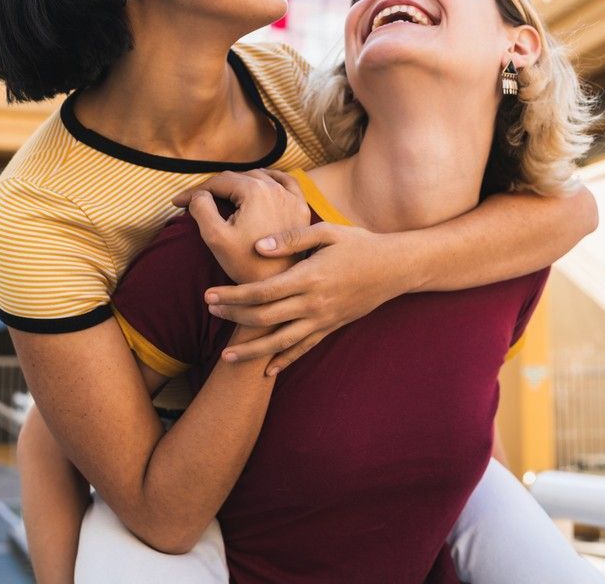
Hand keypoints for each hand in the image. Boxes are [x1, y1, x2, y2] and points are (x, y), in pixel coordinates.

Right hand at [179, 170, 311, 284]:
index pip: (218, 182)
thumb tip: (199, 195)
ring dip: (237, 183)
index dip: (194, 191)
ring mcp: (291, 197)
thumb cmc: (246, 264)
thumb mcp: (215, 237)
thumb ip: (202, 208)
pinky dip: (270, 179)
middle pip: (237, 178)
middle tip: (193, 201)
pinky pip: (286, 182)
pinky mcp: (301, 208)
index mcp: (255, 191)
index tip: (176, 203)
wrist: (279, 285)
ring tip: (220, 194)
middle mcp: (276, 188)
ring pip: (259, 177)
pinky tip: (261, 182)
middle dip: (213, 188)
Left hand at [204, 223, 414, 373]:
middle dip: (234, 316)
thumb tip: (259, 246)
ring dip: (252, 351)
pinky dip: (284, 361)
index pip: (262, 291)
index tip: (210, 294)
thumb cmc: (359, 244)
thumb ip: (292, 238)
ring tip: (226, 356)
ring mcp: (323, 319)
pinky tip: (266, 371)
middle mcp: (314, 303)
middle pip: (265, 317)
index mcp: (309, 277)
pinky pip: (304, 349)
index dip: (233, 295)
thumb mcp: (327, 231)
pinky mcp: (331, 328)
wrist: (395, 268)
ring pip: (280, 342)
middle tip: (210, 310)